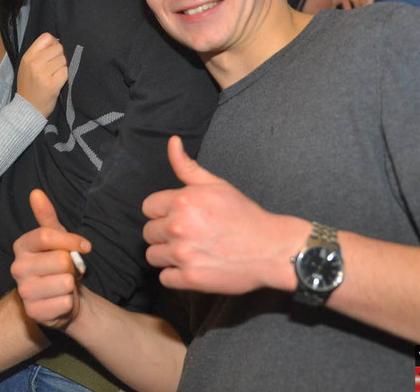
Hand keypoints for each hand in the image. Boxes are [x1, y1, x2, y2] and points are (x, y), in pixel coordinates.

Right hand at [11, 189, 90, 329]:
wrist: (62, 298)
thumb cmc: (59, 264)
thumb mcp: (56, 238)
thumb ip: (46, 215)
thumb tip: (36, 193)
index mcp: (21, 246)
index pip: (46, 235)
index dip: (71, 241)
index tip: (85, 246)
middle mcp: (17, 268)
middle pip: (60, 260)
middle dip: (73, 266)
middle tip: (69, 270)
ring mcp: (24, 291)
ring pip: (65, 282)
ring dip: (72, 285)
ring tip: (64, 285)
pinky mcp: (34, 312)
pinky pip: (65, 302)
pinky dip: (69, 302)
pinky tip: (61, 300)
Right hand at [16, 33, 67, 116]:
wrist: (27, 108)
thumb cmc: (29, 86)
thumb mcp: (27, 66)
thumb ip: (39, 53)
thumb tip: (58, 41)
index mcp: (28, 56)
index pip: (46, 37)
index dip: (54, 43)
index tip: (53, 53)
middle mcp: (34, 63)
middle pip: (58, 48)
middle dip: (60, 56)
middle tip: (55, 67)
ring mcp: (43, 74)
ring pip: (64, 60)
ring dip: (63, 67)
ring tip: (56, 75)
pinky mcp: (52, 85)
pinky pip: (66, 72)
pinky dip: (65, 76)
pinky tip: (58, 82)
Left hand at [142, 136, 304, 294]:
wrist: (271, 249)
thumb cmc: (244, 215)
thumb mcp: (216, 184)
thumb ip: (187, 166)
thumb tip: (172, 141)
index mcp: (182, 201)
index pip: (148, 207)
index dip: (162, 211)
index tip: (179, 216)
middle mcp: (178, 227)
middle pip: (148, 232)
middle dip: (164, 233)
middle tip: (188, 234)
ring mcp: (183, 254)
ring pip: (152, 255)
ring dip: (167, 255)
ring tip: (189, 250)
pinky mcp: (190, 279)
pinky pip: (164, 278)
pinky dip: (176, 275)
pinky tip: (192, 266)